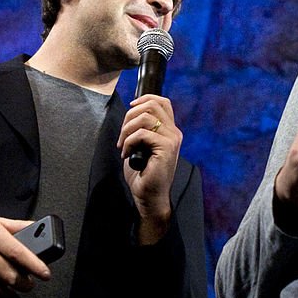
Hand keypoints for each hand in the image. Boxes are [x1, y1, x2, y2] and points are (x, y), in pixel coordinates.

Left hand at [117, 94, 181, 243]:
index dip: (144, 99)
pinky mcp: (166, 148)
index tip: (130, 108)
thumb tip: (131, 113)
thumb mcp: (141, 146)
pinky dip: (128, 141)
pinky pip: (142, 133)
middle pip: (152, 105)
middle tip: (122, 135)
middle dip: (130, 116)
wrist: (149, 197)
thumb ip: (142, 129)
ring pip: (145, 117)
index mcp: (170, 130)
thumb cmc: (143, 174)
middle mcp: (174, 132)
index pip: (162, 102)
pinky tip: (126, 154)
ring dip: (126, 130)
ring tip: (122, 145)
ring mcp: (172, 140)